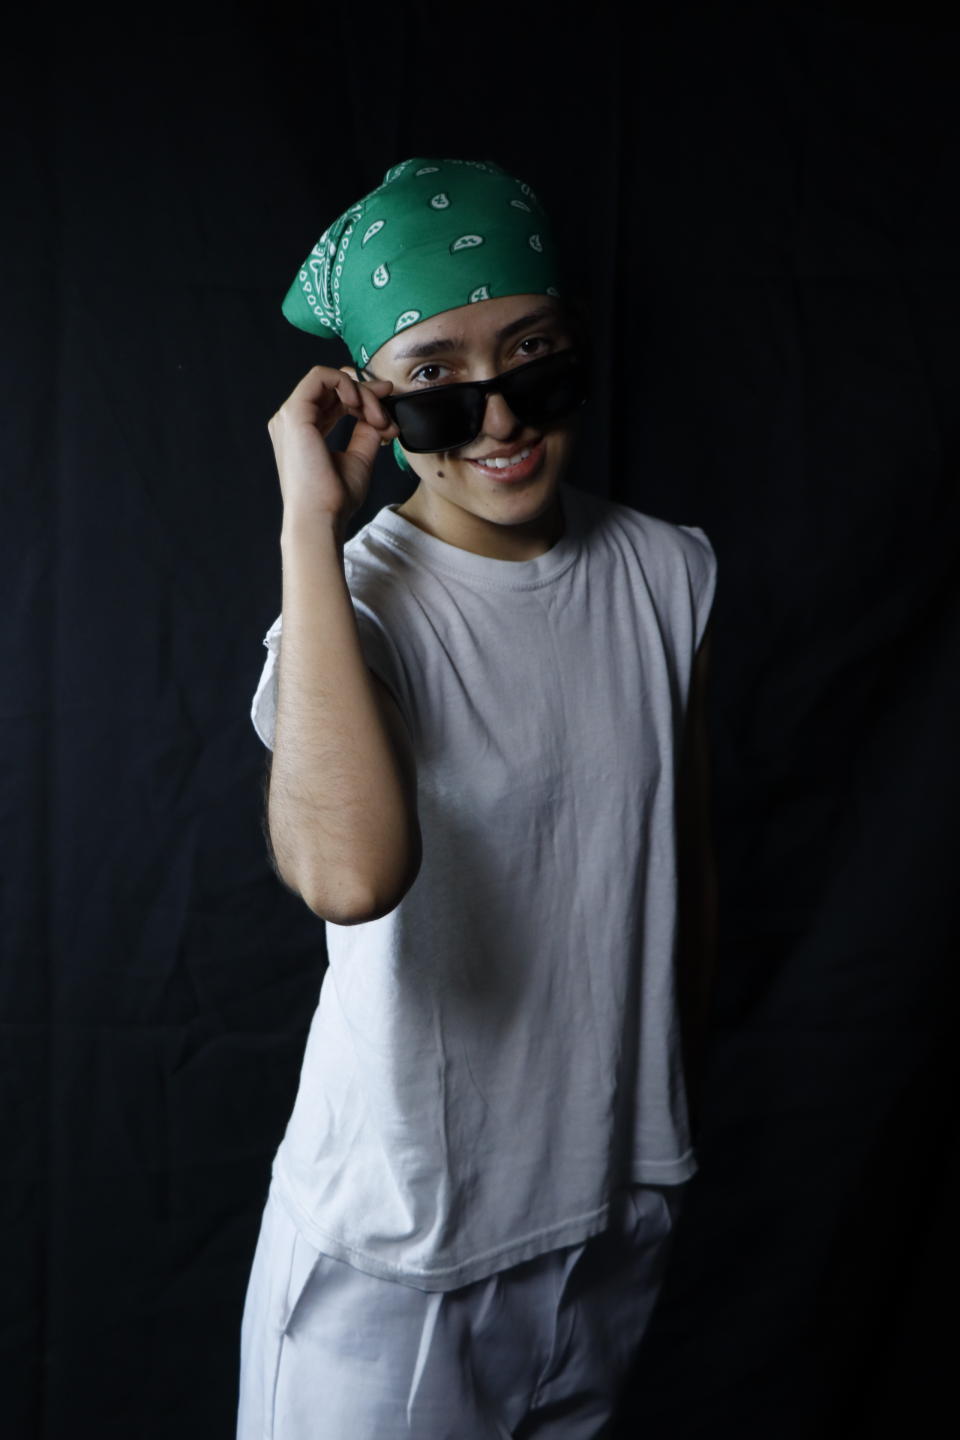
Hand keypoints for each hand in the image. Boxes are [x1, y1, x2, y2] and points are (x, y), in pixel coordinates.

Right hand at [267, 364, 398, 528]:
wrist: (321, 516)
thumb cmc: (334, 498)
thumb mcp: (359, 458)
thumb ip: (366, 433)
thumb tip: (378, 415)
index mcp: (305, 432)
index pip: (334, 401)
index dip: (363, 397)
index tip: (387, 406)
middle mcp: (294, 422)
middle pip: (333, 389)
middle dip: (367, 394)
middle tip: (387, 412)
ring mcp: (290, 416)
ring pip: (330, 381)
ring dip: (361, 392)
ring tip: (377, 418)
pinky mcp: (294, 413)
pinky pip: (320, 376)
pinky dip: (344, 382)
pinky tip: (359, 402)